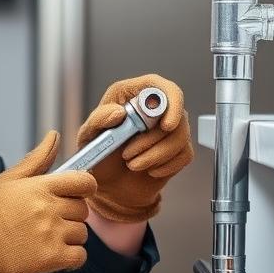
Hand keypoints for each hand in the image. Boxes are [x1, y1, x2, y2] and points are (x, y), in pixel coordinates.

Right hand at [0, 130, 96, 272]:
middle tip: (50, 219)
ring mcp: (52, 234)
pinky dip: (72, 257)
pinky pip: (80, 255)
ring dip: (70, 236)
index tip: (77, 194)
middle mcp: (48, 209)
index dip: (85, 187)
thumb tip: (55, 135)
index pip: (84, 182)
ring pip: (82, 232)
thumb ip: (36, 158)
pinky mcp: (53, 258)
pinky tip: (56, 253)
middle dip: (71, 214)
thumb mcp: (8, 180)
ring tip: (47, 237)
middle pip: (83, 209)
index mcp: (40, 187)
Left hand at [76, 73, 193, 222]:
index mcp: (134, 94)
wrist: (110, 184)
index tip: (166, 125)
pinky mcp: (180, 148)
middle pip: (176, 116)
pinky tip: (148, 170)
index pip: (164, 88)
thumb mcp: (89, 136)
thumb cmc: (100, 155)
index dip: (172, 102)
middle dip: (151, 141)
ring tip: (132, 164)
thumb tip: (119, 112)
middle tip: (127, 155)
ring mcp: (171, 127)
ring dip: (154, 156)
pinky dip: (164, 167)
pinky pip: (184, 155)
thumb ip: (99, 120)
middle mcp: (157, 107)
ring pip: (181, 138)